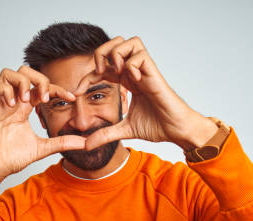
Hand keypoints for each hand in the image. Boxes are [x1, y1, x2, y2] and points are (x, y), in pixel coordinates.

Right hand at [0, 65, 86, 182]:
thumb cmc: (11, 158)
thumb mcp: (42, 148)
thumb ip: (62, 142)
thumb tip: (85, 143)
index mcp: (25, 108)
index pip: (42, 88)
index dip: (58, 88)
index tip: (72, 98)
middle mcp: (12, 101)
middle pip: (24, 72)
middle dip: (39, 79)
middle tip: (45, 97)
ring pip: (8, 73)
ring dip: (21, 82)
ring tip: (26, 100)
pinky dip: (5, 91)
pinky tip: (13, 105)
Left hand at [73, 36, 217, 150]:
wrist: (176, 130)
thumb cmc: (158, 126)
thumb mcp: (125, 130)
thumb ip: (105, 135)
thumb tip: (86, 146)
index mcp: (127, 81)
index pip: (102, 67)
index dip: (87, 76)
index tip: (76, 92)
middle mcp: (135, 72)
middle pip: (115, 43)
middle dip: (100, 53)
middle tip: (97, 73)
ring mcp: (145, 71)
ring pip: (128, 42)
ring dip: (116, 54)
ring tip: (115, 73)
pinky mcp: (154, 73)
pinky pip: (140, 55)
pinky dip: (132, 64)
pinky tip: (133, 81)